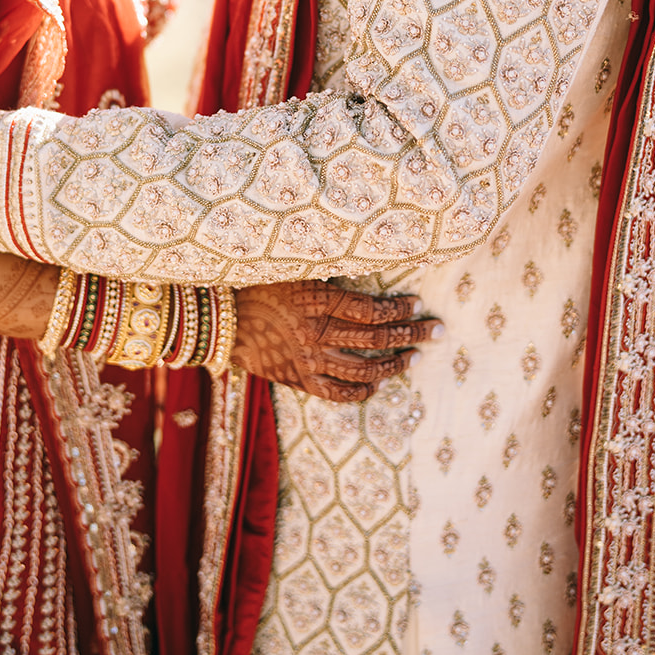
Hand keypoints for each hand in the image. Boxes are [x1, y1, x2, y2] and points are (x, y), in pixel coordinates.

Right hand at [232, 280, 443, 402]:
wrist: (217, 318)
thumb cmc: (253, 283)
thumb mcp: (290, 267)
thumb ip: (325, 271)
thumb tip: (363, 261)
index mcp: (316, 300)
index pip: (371, 308)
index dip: (399, 308)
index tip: (418, 303)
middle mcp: (317, 332)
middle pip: (376, 338)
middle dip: (413, 333)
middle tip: (438, 331)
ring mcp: (308, 359)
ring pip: (364, 369)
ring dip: (395, 364)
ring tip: (415, 358)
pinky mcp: (298, 378)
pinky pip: (337, 393)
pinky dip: (361, 392)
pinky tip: (377, 385)